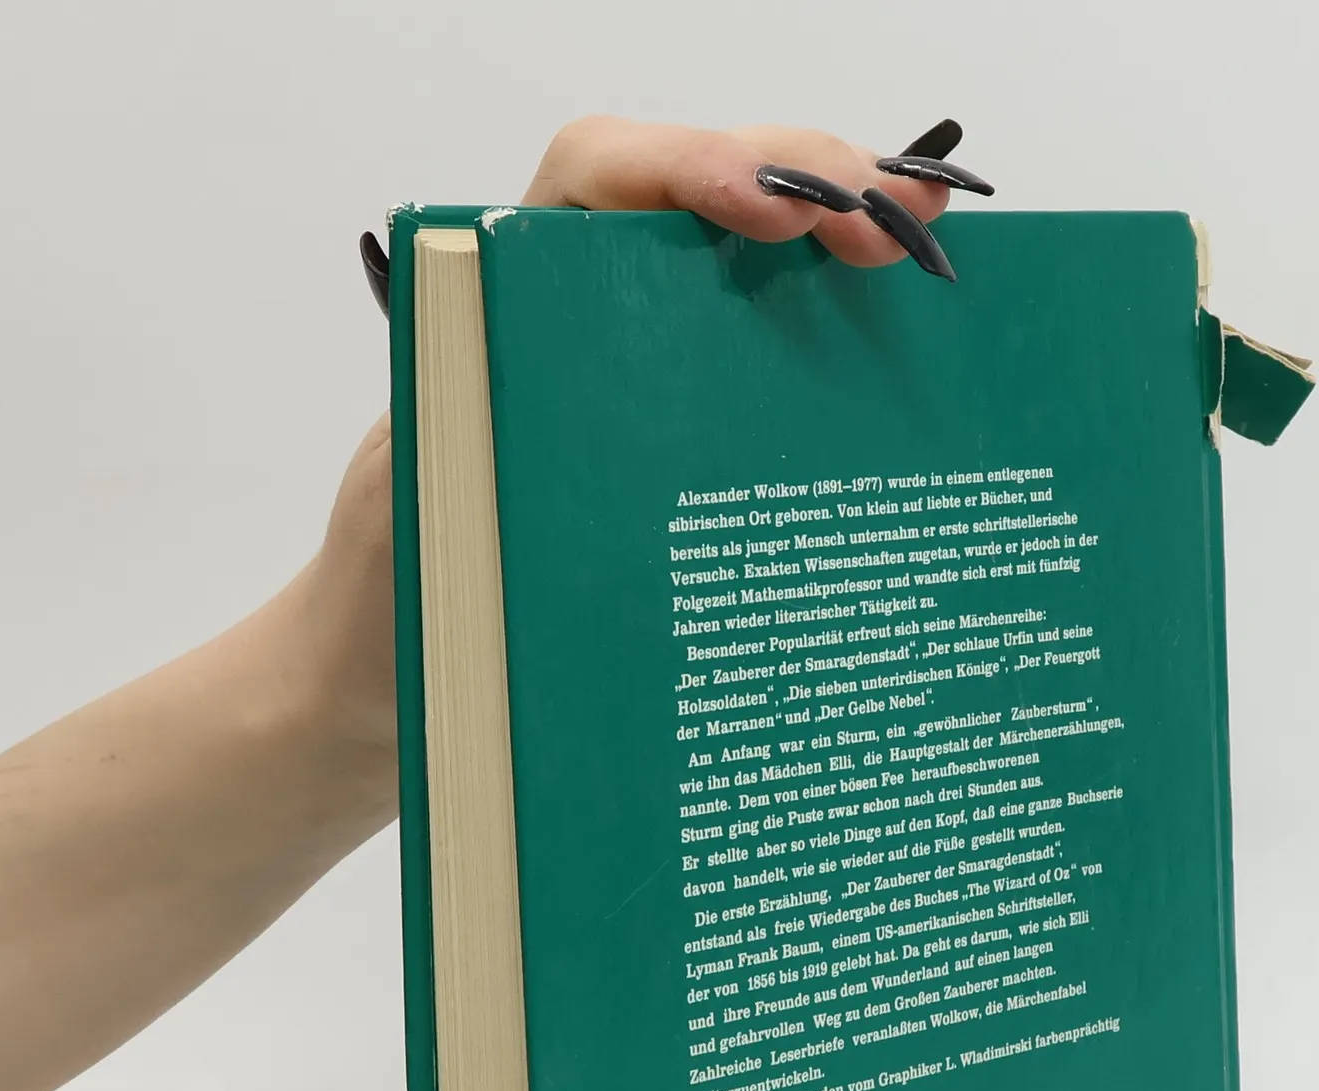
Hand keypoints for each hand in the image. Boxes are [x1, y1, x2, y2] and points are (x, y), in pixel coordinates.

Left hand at [315, 117, 955, 812]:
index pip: (601, 174)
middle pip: (707, 198)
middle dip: (812, 184)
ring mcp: (642, 380)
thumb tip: (592, 430)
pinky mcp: (683, 444)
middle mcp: (583, 323)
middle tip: (899, 235)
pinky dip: (844, 342)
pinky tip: (907, 351)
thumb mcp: (430, 522)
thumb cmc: (396, 613)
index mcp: (506, 307)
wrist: (393, 697)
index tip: (775, 212)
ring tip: (926, 262)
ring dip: (845, 247)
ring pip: (755, 270)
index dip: (696, 165)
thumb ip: (486, 453)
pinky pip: (771, 366)